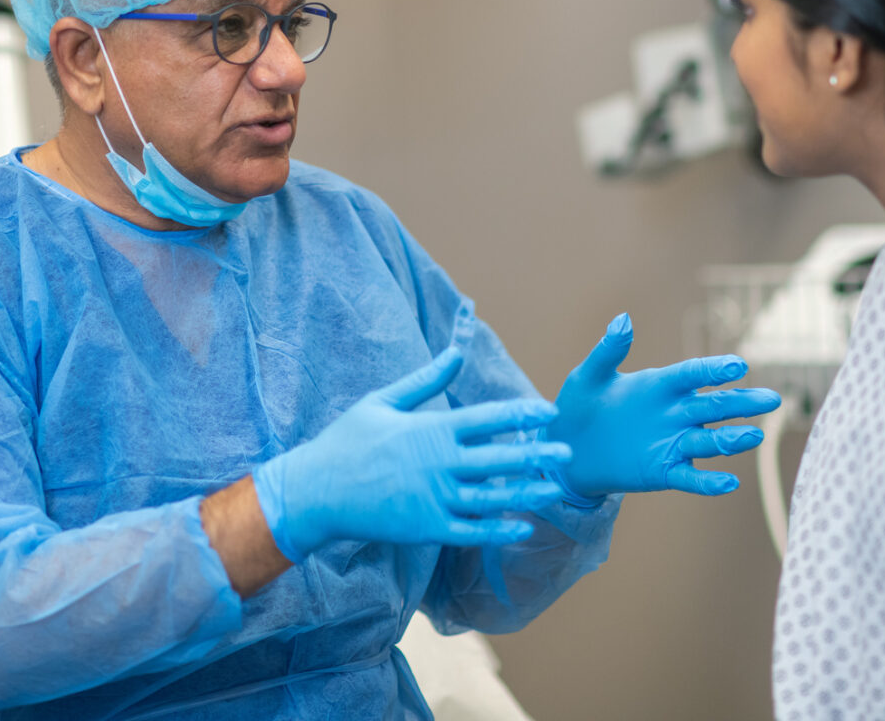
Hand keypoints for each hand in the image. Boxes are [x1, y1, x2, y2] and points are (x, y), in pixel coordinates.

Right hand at [251, 345, 573, 561]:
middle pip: (500, 457)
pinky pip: (471, 532)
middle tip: (567, 453)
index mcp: (431, 429)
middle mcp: (439, 464)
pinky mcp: (426, 528)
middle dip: (537, 454)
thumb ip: (426, 380)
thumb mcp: (384, 401)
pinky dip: (498, 530)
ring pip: (492, 497)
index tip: (549, 412)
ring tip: (555, 490)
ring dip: (526, 493)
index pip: (489, 418)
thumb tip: (456, 352)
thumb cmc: (347, 441)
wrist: (317, 491)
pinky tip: (522, 527)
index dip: (523, 413)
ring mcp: (434, 498)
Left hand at [545, 313, 781, 499]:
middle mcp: (674, 413)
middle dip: (742, 402)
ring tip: (754, 436)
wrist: (566, 449)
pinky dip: (709, 482)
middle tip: (772, 399)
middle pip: (714, 406)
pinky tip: (729, 482)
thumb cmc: (579, 406)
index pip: (693, 375)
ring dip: (732, 440)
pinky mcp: (663, 471)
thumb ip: (608, 351)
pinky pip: (691, 477)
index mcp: (660, 385)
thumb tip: (624, 319)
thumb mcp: (588, 376)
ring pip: (709, 442)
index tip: (737, 365)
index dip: (714, 370)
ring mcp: (672, 443)